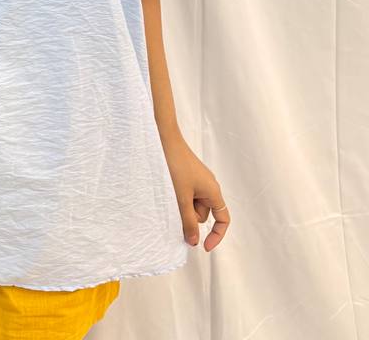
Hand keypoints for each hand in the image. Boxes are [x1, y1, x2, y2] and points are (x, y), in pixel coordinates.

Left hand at [161, 134, 230, 251]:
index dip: (216, 236)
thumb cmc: (175, 166)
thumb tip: (194, 242)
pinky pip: (186, 195)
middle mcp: (209, 186)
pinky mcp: (188, 176)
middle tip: (175, 205)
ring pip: (192, 205)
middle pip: (203, 214)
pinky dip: (179, 198)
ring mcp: (198, 180)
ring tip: (170, 192)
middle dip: (190, 216)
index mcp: (213, 191)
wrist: (165, 139)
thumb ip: (188, 222)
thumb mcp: (181, 198)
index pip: (223, 219)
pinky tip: (169, 190)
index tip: (203, 247)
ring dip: (182, 207)